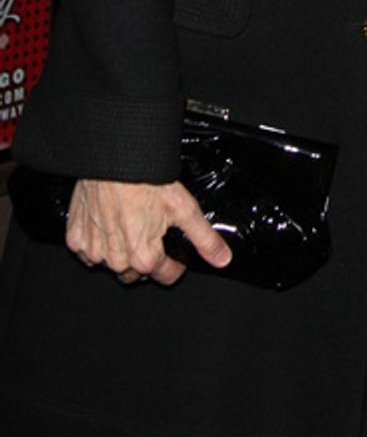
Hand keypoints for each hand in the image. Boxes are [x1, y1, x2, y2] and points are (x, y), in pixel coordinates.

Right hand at [66, 178, 232, 285]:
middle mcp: (117, 260)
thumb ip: (204, 238)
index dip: (176, 265)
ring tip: (132, 225)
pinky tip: (109, 224)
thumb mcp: (184, 208)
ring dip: (123, 252)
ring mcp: (94, 251)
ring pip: (113, 264)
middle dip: (149, 258)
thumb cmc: (145, 180)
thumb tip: (221, 258)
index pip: (165, 276)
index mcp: (144, 257)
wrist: (113, 160)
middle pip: (138, 272)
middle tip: (153, 232)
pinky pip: (89, 251)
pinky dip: (100, 243)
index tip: (177, 255)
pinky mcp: (76, 239)